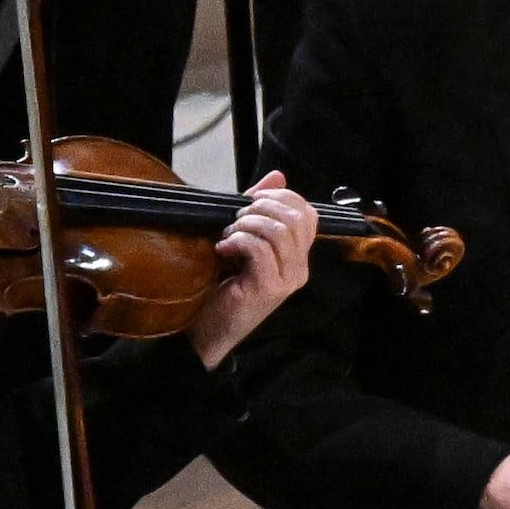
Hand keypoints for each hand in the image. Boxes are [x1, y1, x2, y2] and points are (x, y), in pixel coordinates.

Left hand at [189, 173, 317, 368]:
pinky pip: (260, 249)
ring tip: (228, 236)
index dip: (282, 197)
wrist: (201, 332)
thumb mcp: (241, 242)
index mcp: (296, 257)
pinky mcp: (268, 289)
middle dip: (262, 207)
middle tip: (236, 218)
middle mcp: (299, 269)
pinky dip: (238, 241)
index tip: (251, 202)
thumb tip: (277, 175)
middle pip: (298, 218)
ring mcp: (286, 280)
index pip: (308, 214)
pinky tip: (222, 250)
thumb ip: (258, 211)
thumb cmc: (217, 288)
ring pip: (280, 231)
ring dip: (247, 224)